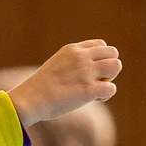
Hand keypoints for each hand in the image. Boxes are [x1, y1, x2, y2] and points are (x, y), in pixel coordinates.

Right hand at [7, 41, 122, 124]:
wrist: (29, 100)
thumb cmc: (39, 89)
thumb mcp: (56, 66)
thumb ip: (72, 64)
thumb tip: (85, 74)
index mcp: (73, 50)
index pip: (102, 45)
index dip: (100, 59)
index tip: (89, 71)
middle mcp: (81, 57)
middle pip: (113, 54)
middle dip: (108, 68)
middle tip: (95, 81)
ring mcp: (86, 72)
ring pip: (116, 66)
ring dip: (110, 79)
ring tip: (96, 88)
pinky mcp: (88, 89)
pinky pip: (111, 88)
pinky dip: (105, 95)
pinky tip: (93, 99)